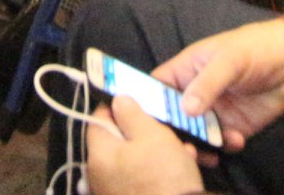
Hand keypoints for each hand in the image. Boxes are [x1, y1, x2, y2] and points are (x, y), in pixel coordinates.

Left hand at [85, 96, 203, 194]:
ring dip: (159, 150)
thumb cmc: (162, 174)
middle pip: (119, 139)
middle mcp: (99, 175)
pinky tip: (184, 167)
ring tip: (186, 149)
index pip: (99, 118)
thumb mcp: (151, 135)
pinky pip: (143, 177)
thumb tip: (117, 100)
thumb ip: (131, 114)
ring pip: (136, 159)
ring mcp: (114, 191)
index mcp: (98, 155)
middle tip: (169, 125)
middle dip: (146, 130)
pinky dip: (160, 170)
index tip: (139, 98)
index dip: (118, 104)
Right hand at [151, 18, 283, 151]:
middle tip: (181, 146)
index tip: (147, 124)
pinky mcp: (232, 127)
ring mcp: (213, 112)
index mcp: (185, 71)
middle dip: (173, 135)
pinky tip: (236, 140)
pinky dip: (223, 147)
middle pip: (171, 119)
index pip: (155, 90)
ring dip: (198, 146)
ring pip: (193, 136)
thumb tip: (185, 110)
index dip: (147, 106)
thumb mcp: (229, 59)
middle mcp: (195, 93)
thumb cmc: (257, 47)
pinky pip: (219, 144)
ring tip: (207, 152)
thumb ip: (206, 83)